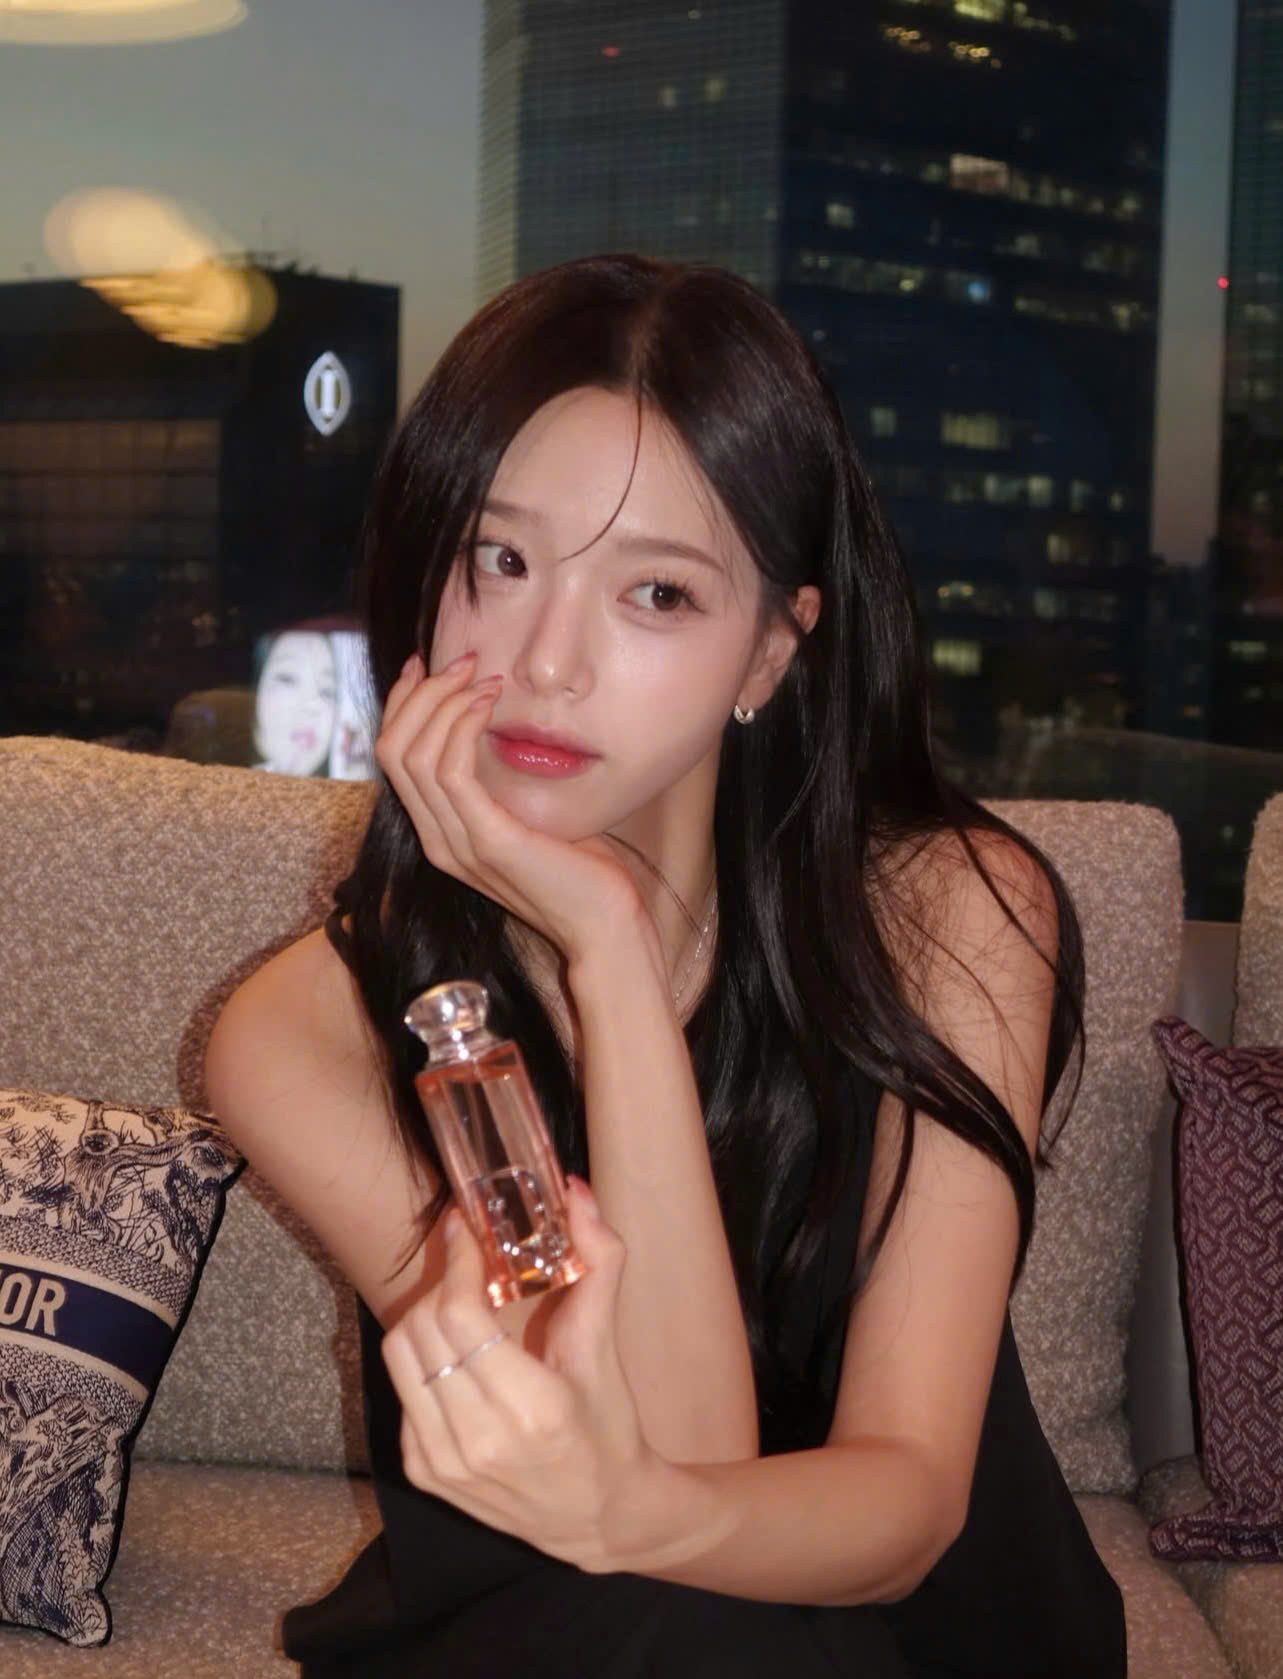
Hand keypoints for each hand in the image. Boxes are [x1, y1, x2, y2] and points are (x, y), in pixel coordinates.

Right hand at [374, 652, 648, 966]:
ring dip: (445, 701)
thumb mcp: (529, 814)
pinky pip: (449, 770)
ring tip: (484, 677)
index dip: (405, 702)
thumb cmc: (579, 869)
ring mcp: (455, 843)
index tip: (430, 664)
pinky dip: (463, 725)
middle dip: (422, 692)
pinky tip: (491, 703)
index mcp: (441, 831)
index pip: (393, 755)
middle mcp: (436, 838)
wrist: (603, 925)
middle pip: (391, 747)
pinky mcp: (485, 841)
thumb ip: (502, 780)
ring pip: (411, 753)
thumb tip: (501, 727)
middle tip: (464, 660)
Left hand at [381, 1177, 657, 1572]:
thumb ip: (599, 1261)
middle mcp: (478, 1441)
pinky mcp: (422, 1472)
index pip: (460, 1316)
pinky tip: (458, 1354)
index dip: (456, 1260)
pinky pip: (403, 1389)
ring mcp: (442, 1462)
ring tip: (460, 1301)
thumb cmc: (609, 1426)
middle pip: (422, 1328)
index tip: (466, 1227)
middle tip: (468, 1258)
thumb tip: (575, 1189)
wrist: (599, 1518)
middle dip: (443, 1280)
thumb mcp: (607, 1347)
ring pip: (401, 1356)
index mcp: (532, 1408)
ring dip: (425, 1314)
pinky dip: (424, 1358)